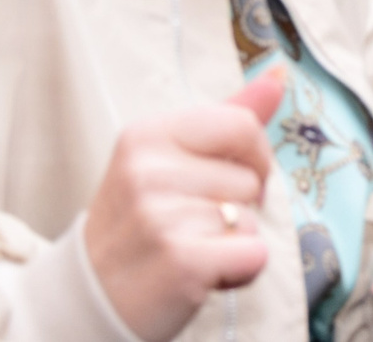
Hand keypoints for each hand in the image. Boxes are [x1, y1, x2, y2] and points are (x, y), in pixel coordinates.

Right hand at [82, 69, 283, 341]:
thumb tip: (278, 74)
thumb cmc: (141, 222)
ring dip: (234, 242)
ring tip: (190, 250)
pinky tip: (202, 275)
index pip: (242, 125)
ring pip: (252, 218)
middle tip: (191, 227)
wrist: (94, 297)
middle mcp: (147, 170)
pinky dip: (240, 271)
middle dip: (238, 207)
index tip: (225, 181)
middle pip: (251, 177)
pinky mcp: (180, 261)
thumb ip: (228, 116)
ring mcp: (160, 216)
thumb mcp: (170, 159)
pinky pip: (254, 254)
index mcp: (146, 134)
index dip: (253, 158)